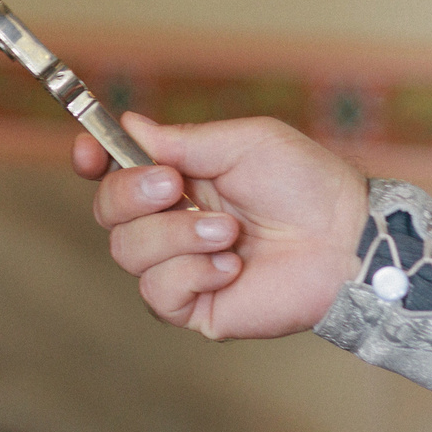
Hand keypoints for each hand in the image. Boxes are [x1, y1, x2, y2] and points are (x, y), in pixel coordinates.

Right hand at [77, 114, 369, 338]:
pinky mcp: (193, 306)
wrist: (344, 239)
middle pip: (108, 211)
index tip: (87, 152)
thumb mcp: (242, 142)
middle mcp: (172, 223)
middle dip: (132, 194)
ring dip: (177, 236)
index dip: (91, 161)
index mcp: (179, 180)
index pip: (114, 173)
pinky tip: (231, 267)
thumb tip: (128, 125)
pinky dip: (192, 273)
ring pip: (127, 251)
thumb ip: (181, 140)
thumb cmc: (305, 183)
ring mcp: (180, 267)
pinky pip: (157, 292)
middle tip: (176, 187)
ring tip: (229, 232)